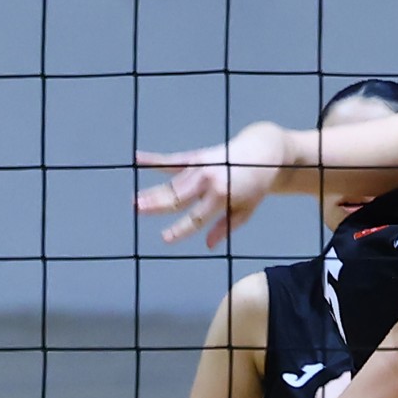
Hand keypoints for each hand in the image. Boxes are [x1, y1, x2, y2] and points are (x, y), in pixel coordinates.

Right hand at [135, 123, 288, 247]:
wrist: (262, 152)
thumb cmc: (255, 185)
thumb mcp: (246, 210)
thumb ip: (226, 226)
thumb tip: (207, 245)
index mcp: (222, 196)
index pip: (197, 218)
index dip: (180, 230)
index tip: (165, 238)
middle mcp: (209, 180)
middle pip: (178, 196)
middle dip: (157, 204)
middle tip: (138, 210)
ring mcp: (202, 167)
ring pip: (172, 184)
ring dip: (152, 192)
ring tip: (134, 200)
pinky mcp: (197, 157)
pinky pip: (172, 161)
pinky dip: (154, 160)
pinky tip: (137, 158)